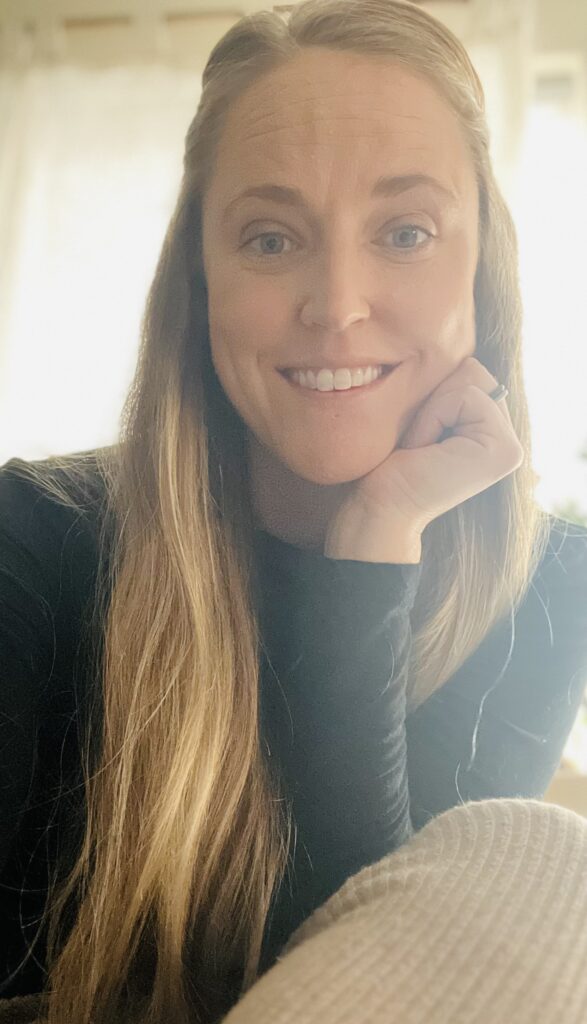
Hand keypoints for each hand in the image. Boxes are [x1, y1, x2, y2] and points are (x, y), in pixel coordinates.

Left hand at [325, 357, 523, 554]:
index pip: (467, 369)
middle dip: (433, 397)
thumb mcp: (419, 412)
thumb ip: (446, 386)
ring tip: (420, 446)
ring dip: (431, 408)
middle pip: (471, 368)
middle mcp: (507, 437)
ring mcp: (510, 446)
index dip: (430, 392)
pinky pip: (465, 396)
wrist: (378, 507)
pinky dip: (433, 417)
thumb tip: (461, 350)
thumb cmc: (387, 463)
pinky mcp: (504, 451)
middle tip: (417, 440)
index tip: (416, 434)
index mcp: (489, 428)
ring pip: (469, 377)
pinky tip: (424, 450)